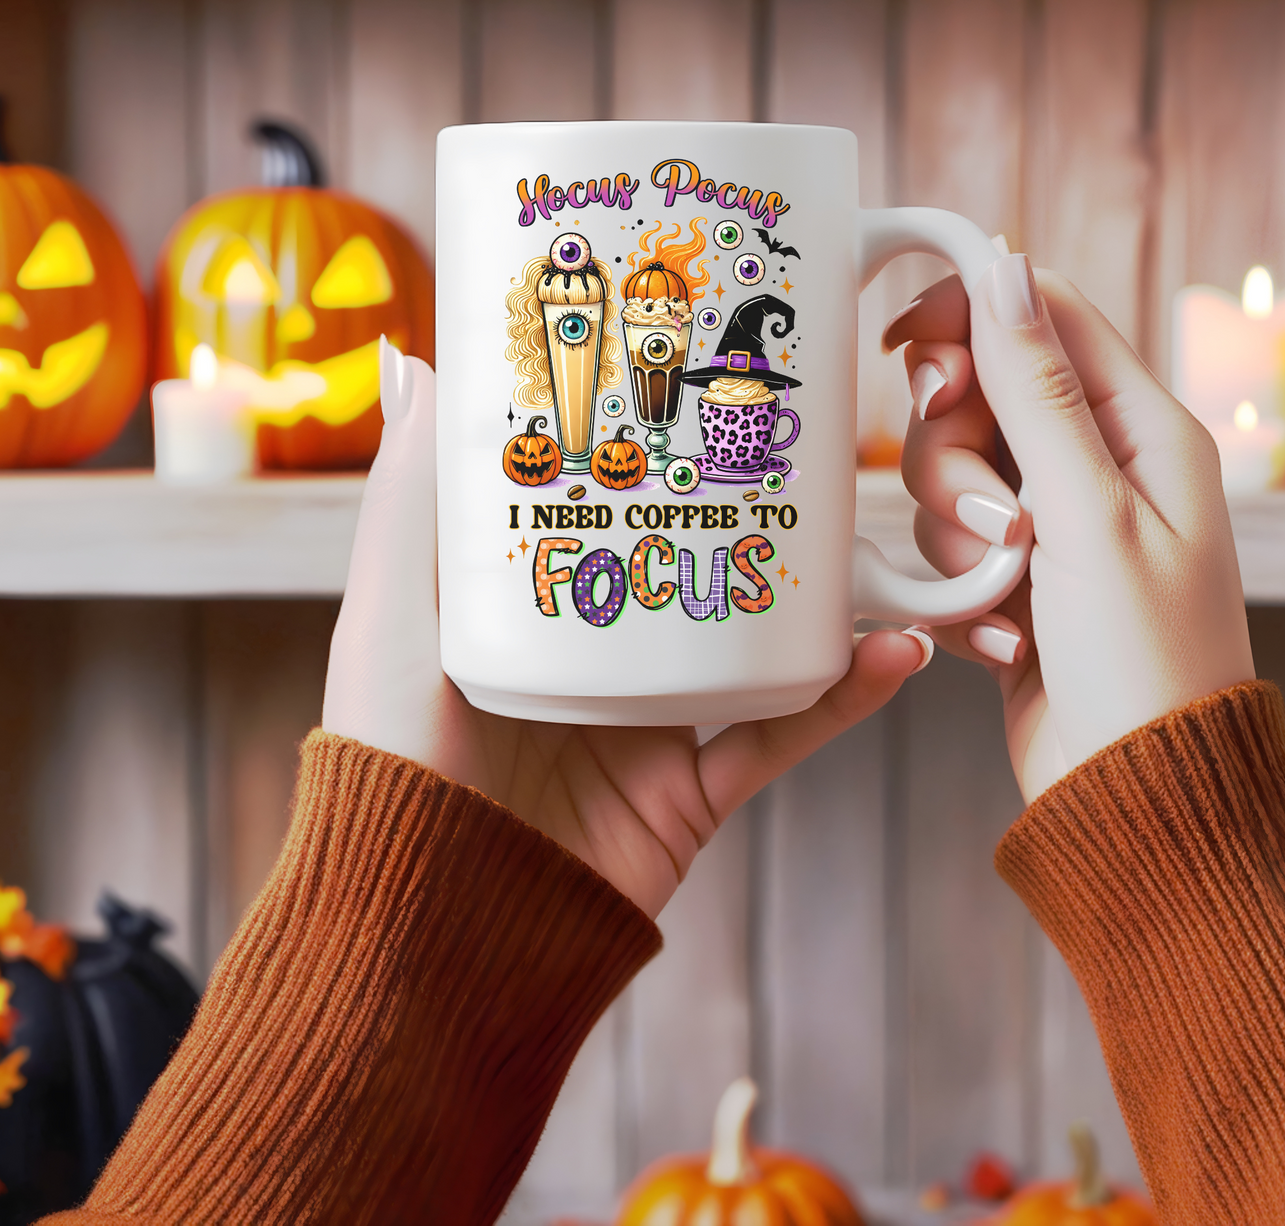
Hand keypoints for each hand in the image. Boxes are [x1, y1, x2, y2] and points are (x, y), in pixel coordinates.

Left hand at [322, 340, 930, 919]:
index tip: (685, 373)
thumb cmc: (393, 756)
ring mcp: (644, 725)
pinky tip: (891, 650)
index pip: (593, 508)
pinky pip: (782, 735)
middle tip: (794, 436)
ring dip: (814, 596)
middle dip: (740, 509)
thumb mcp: (392, 607)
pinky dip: (841, 698)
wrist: (436, 928)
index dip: (637, 445)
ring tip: (862, 531)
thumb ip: (409, 492)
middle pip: (684, 567)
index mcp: (525, 608)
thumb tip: (418, 357)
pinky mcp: (689, 792)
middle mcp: (589, 659)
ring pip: (747, 643)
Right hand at [885, 256, 1254, 803]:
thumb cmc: (1141, 663)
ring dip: (958, 537)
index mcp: (1141, 430)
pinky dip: (959, 590)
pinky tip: (1005, 639)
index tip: (904, 347)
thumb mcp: (1086, 514)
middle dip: (957, 459)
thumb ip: (1036, 390)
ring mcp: (1051, 526)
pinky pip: (947, 546)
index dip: (968, 316)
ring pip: (950, 477)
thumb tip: (1003, 268)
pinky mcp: (1013, 579)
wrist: (1131, 795)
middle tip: (990, 521)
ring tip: (1009, 596)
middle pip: (980, 399)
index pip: (1043, 316)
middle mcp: (1095, 466)